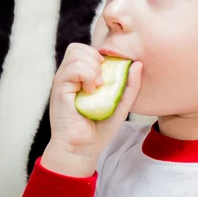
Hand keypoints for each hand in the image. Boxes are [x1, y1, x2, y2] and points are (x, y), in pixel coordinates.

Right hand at [41, 43, 142, 176]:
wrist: (82, 149)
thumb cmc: (99, 129)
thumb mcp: (121, 104)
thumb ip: (130, 85)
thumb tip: (139, 64)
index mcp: (81, 76)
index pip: (87, 49)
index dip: (100, 56)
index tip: (108, 76)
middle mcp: (69, 76)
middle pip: (79, 47)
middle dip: (95, 59)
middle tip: (102, 81)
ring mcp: (63, 80)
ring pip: (76, 53)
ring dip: (92, 68)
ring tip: (97, 87)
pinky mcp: (58, 88)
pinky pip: (73, 68)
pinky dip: (87, 75)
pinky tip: (91, 90)